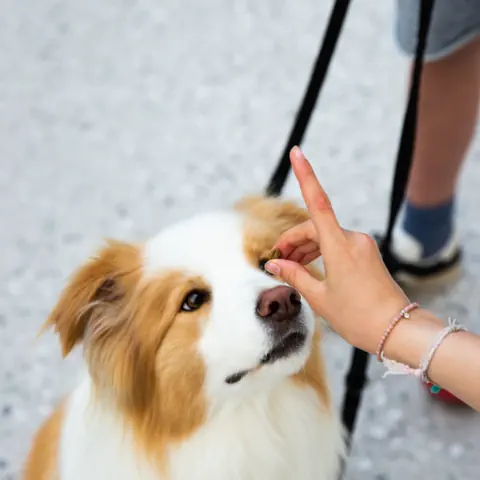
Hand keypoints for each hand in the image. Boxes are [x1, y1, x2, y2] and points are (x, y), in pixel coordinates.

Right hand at [265, 146, 409, 353]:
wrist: (397, 330)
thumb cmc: (357, 317)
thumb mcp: (319, 298)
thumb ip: (295, 275)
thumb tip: (274, 264)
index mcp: (340, 247)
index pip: (318, 203)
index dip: (306, 175)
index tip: (297, 153)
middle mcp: (353, 239)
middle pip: (314, 227)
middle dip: (293, 239)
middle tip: (276, 258)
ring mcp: (362, 246)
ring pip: (325, 236)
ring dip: (306, 246)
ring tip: (289, 265)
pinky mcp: (366, 254)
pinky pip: (337, 244)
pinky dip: (320, 251)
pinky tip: (309, 265)